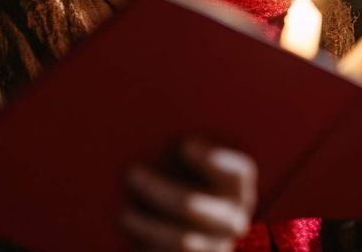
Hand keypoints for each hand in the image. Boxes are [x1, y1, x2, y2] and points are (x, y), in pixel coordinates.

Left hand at [122, 139, 255, 250]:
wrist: (183, 229)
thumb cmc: (177, 182)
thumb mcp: (185, 166)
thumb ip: (179, 150)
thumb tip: (150, 122)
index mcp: (236, 187)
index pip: (237, 172)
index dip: (213, 160)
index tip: (185, 145)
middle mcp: (231, 219)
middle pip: (195, 206)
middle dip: (161, 191)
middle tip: (132, 174)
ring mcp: (214, 247)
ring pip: (184, 242)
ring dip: (149, 227)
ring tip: (124, 214)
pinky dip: (146, 250)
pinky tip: (129, 241)